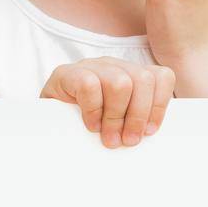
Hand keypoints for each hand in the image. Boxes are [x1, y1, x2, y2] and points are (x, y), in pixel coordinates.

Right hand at [39, 57, 175, 147]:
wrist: (46, 128)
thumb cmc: (88, 130)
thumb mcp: (120, 126)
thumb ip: (137, 124)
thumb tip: (153, 138)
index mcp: (132, 74)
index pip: (161, 77)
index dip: (159, 106)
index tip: (149, 132)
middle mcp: (114, 65)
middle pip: (143, 79)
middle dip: (138, 115)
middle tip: (127, 141)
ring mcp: (90, 66)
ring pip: (120, 82)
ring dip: (116, 116)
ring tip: (108, 138)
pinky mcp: (66, 74)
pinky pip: (89, 85)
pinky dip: (93, 110)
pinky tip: (90, 125)